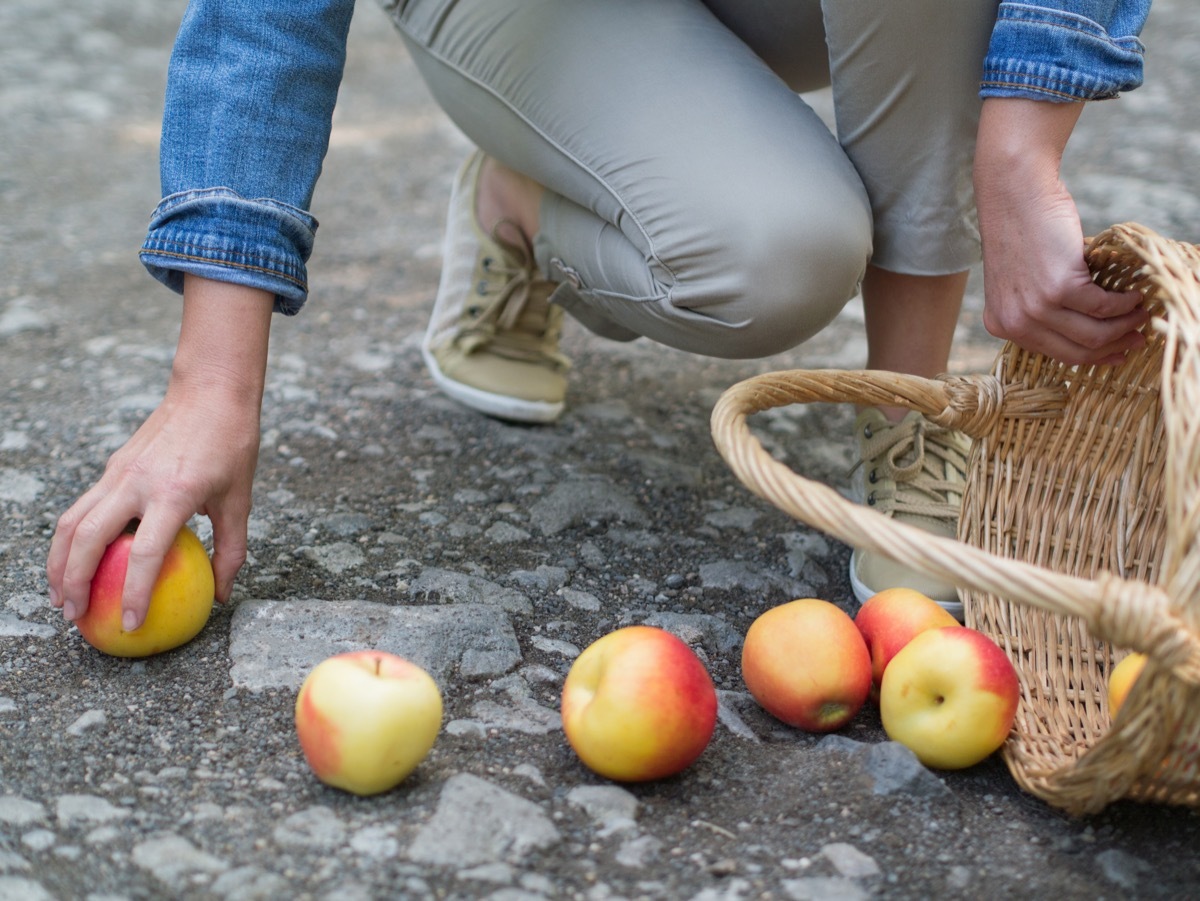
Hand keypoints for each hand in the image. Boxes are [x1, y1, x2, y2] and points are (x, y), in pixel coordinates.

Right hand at [47, 276, 272, 628]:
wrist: (210, 393)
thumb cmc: (233, 447)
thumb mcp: (241, 500)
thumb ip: (230, 549)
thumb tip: (220, 594)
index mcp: (175, 494)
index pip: (143, 553)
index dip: (133, 593)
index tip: (129, 624)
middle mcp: (137, 482)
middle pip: (88, 539)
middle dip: (75, 582)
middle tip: (77, 617)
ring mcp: (118, 472)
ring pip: (72, 521)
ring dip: (60, 562)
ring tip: (61, 596)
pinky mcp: (112, 467)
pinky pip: (81, 507)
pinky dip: (71, 538)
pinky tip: (75, 562)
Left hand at [975, 99, 1147, 365]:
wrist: (1014, 195)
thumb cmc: (1022, 234)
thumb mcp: (1020, 282)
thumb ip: (1039, 310)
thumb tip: (1086, 331)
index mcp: (1002, 325)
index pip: (1055, 355)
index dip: (1092, 356)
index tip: (1117, 351)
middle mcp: (1015, 323)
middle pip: (1077, 352)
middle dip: (1114, 346)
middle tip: (1139, 336)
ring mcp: (1036, 308)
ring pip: (1094, 334)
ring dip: (1126, 325)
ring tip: (1141, 312)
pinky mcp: (1059, 287)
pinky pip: (1103, 307)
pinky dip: (1125, 303)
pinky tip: (1134, 293)